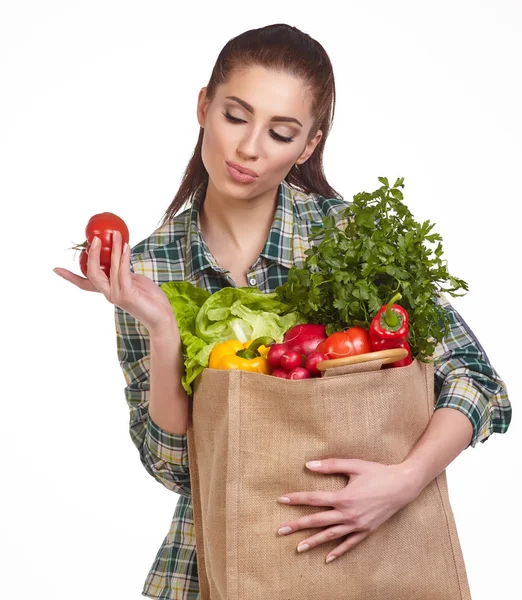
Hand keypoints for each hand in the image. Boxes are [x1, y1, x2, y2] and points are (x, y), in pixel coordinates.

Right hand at [53, 230, 175, 333]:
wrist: (162, 317)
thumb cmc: (150, 299)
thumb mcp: (133, 281)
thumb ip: (123, 272)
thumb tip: (119, 255)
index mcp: (108, 291)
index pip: (84, 284)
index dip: (70, 276)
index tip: (55, 268)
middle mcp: (109, 294)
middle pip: (91, 274)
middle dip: (90, 255)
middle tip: (93, 239)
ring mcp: (117, 295)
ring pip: (109, 268)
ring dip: (113, 249)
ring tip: (116, 234)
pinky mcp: (128, 294)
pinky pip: (123, 272)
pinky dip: (123, 258)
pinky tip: (126, 246)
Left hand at [276, 458, 420, 563]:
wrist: (402, 485)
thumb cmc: (377, 472)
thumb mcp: (354, 465)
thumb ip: (330, 465)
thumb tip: (308, 465)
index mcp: (343, 497)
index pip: (314, 499)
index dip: (297, 499)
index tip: (282, 500)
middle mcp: (348, 514)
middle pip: (317, 521)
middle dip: (297, 525)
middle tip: (280, 530)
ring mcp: (357, 525)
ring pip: (330, 536)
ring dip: (313, 542)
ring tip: (298, 547)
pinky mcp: (366, 531)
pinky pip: (350, 544)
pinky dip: (338, 551)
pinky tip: (327, 558)